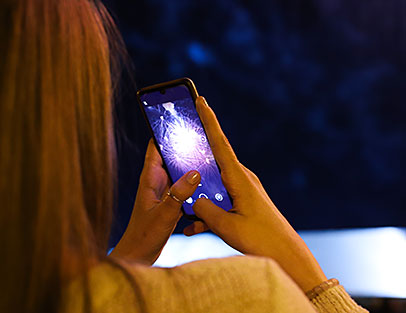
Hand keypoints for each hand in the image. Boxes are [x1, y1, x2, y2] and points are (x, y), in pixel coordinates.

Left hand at [110, 139, 200, 264]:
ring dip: (191, 165)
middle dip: (185, 147)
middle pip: (171, 156)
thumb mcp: (164, 215)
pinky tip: (207, 182)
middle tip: (204, 137)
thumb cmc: (144, 235)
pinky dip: (194, 183)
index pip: (156, 146)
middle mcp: (157, 181)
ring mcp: (164, 191)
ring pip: (179, 171)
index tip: (180, 119)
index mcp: (150, 178)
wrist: (138, 255)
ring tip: (210, 157)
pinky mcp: (171, 202)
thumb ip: (178, 195)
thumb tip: (194, 173)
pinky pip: (184, 186)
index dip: (166, 131)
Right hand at [183, 97, 326, 291]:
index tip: (201, 100)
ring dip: (198, 195)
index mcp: (239, 179)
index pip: (220, 143)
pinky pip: (219, 201)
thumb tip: (193, 201)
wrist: (287, 256)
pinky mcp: (243, 203)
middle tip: (179, 143)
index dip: (209, 121)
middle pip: (213, 160)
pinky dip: (207, 212)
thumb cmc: (261, 240)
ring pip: (212, 185)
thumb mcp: (227, 226)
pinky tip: (192, 228)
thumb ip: (205, 211)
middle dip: (196, 153)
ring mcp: (243, 191)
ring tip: (185, 208)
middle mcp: (242, 179)